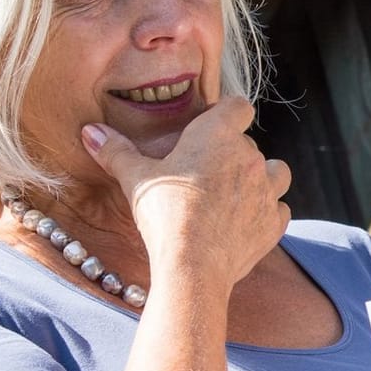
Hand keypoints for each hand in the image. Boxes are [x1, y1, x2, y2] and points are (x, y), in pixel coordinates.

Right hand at [81, 95, 290, 285]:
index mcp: (218, 134)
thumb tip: (91, 132)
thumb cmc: (164, 214)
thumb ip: (116, 151)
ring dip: (260, 178)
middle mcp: (251, 157)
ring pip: (276, 172)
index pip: (238, 106)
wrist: (192, 265)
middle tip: (205, 173)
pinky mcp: (274, 222)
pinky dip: (267, 213)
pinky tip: (244, 222)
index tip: (209, 127)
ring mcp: (268, 190)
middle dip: (232, 154)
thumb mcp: (135, 178)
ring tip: (234, 193)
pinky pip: (280, 209)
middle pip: (249, 143)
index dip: (226, 114)